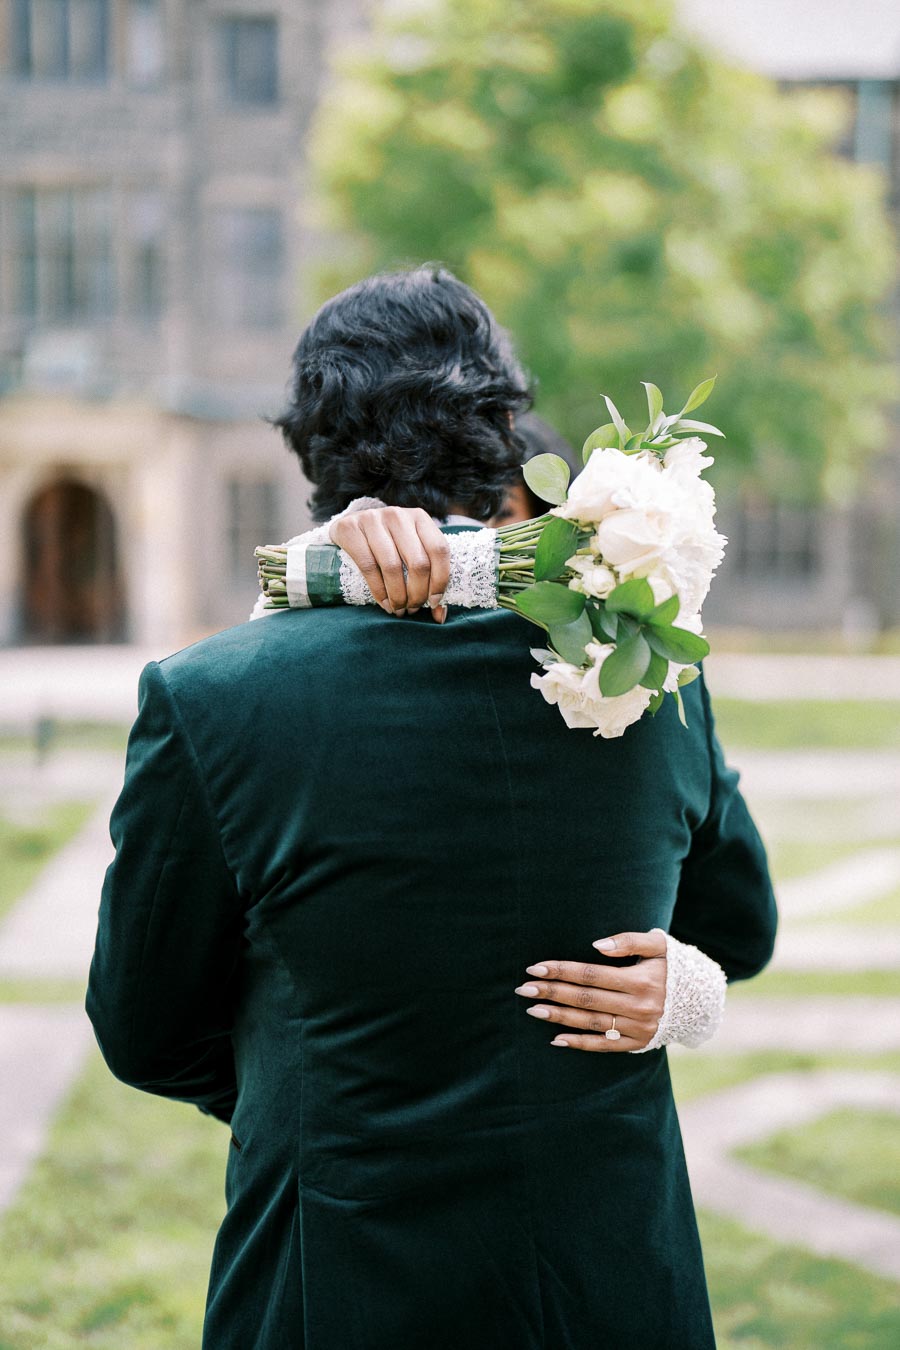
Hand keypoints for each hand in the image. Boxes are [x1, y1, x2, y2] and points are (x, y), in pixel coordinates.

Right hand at [330, 506, 450, 621]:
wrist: (348, 528)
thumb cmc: (387, 544)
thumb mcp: (409, 551)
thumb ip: (428, 577)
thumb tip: (440, 615)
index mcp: (419, 517)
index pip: (439, 550)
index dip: (440, 580)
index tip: (434, 602)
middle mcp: (398, 515)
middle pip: (418, 562)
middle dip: (418, 593)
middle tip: (413, 609)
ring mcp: (373, 519)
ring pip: (393, 567)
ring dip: (398, 596)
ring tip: (399, 610)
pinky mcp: (350, 529)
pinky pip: (368, 567)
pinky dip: (379, 591)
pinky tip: (384, 603)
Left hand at [514, 929, 666, 1051]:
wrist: (701, 999)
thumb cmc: (672, 965)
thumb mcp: (659, 945)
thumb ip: (629, 941)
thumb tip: (596, 945)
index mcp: (641, 980)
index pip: (592, 975)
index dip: (562, 970)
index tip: (535, 968)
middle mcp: (639, 1007)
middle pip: (587, 999)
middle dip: (553, 993)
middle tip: (524, 989)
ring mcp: (638, 1028)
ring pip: (591, 1022)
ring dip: (559, 1017)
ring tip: (534, 1010)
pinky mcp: (638, 1043)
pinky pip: (605, 1045)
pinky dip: (580, 1043)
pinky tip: (556, 1039)